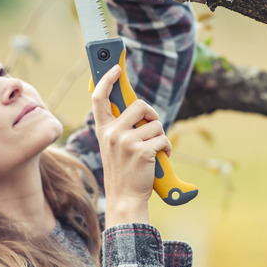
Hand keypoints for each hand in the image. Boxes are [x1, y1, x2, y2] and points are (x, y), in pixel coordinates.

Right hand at [91, 65, 170, 227]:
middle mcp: (112, 133)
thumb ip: (120, 126)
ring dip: (161, 136)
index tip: (115, 68)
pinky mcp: (142, 151)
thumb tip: (137, 107)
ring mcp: (126, 142)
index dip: (107, 79)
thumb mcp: (114, 146)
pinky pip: (164, 139)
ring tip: (154, 151)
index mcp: (104, 130)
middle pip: (139, 104)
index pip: (99, 98)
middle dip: (152, 115)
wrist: (125, 198)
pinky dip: (167, 149)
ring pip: (156, 123)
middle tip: (152, 128)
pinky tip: (160, 159)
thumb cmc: (123, 171)